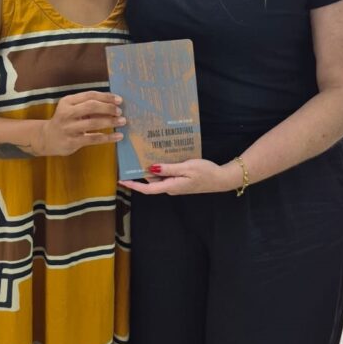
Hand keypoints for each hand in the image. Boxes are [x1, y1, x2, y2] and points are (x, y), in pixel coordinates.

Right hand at [39, 91, 124, 155]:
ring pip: (93, 123)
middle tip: (120, 111)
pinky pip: (94, 139)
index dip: (106, 96)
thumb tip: (113, 104)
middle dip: (108, 108)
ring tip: (122, 121)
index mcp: (67, 101)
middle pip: (91, 107)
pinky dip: (108, 137)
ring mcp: (69, 128)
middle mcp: (66, 113)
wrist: (47, 138)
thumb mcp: (72, 109)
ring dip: (110, 121)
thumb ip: (87, 105)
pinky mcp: (72, 141)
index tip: (119, 100)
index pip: (89, 95)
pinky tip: (118, 136)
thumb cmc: (65, 121)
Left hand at [120, 158, 241, 194]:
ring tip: (142, 155)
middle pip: (151, 182)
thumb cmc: (205, 173)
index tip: (122, 180)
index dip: (133, 185)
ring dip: (150, 169)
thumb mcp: (186, 168)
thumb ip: (168, 169)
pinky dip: (160, 167)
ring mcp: (175, 185)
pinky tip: (159, 157)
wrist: (220, 179)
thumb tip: (150, 169)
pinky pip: (166, 175)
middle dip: (140, 173)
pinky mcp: (180, 181)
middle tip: (131, 159)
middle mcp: (170, 188)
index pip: (147, 188)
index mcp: (170, 187)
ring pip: (158, 178)